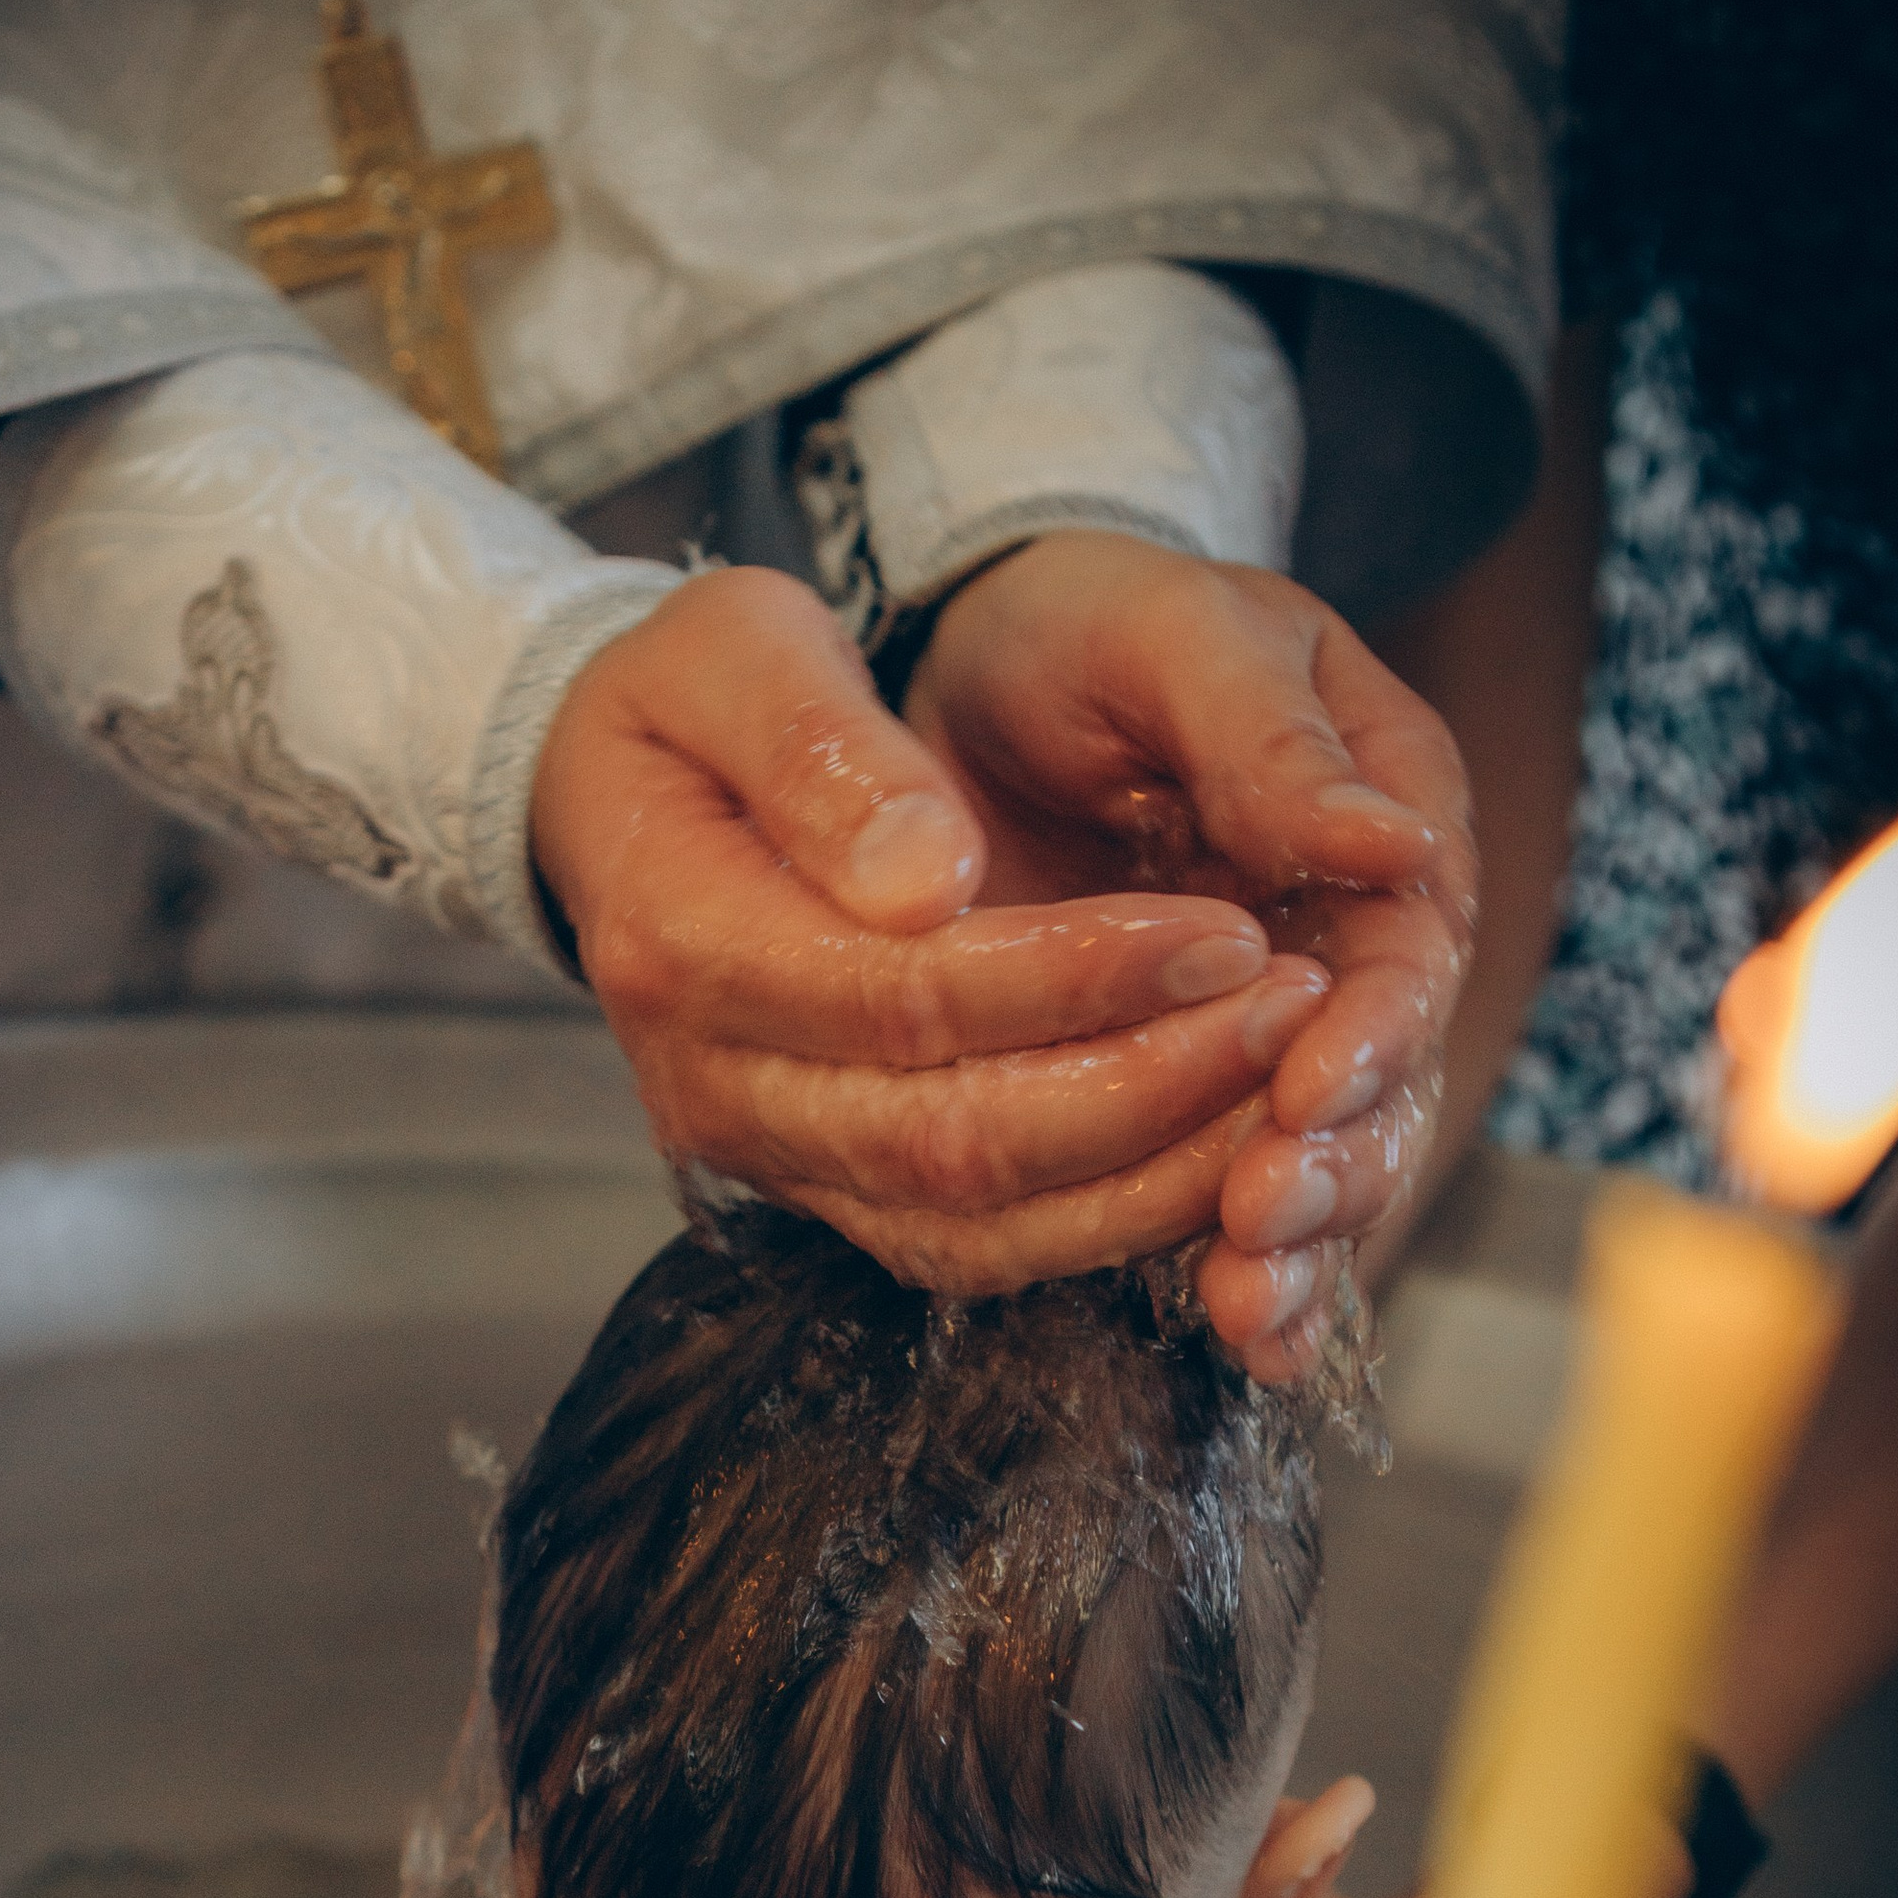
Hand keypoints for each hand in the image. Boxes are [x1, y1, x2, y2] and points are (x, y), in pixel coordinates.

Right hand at [532, 568, 1332, 1331]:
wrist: (605, 792)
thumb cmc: (684, 700)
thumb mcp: (732, 646)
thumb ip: (826, 751)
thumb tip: (931, 877)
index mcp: (685, 942)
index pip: (905, 999)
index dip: (1080, 980)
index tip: (1227, 930)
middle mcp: (717, 1085)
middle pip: (951, 1143)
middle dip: (1146, 1088)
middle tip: (1291, 1010)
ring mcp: (770, 1157)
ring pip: (976, 1228)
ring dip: (1148, 1176)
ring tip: (1282, 1079)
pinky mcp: (826, 1189)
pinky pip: (977, 1251)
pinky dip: (1108, 1220)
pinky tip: (1214, 1144)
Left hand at [905, 534, 1476, 1379]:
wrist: (987, 674)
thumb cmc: (1091, 630)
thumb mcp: (1175, 637)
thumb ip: (1271, 738)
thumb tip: (1385, 842)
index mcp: (1382, 828)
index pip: (1404, 955)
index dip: (1368, 1033)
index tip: (1308, 1087)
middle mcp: (1349, 951)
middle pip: (1376, 1090)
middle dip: (1330, 1167)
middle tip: (1265, 1220)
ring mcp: (1272, 1038)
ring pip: (1313, 1163)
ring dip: (1292, 1244)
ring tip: (1247, 1302)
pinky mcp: (1185, 1097)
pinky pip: (1222, 1197)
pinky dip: (1242, 1272)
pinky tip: (1249, 1343)